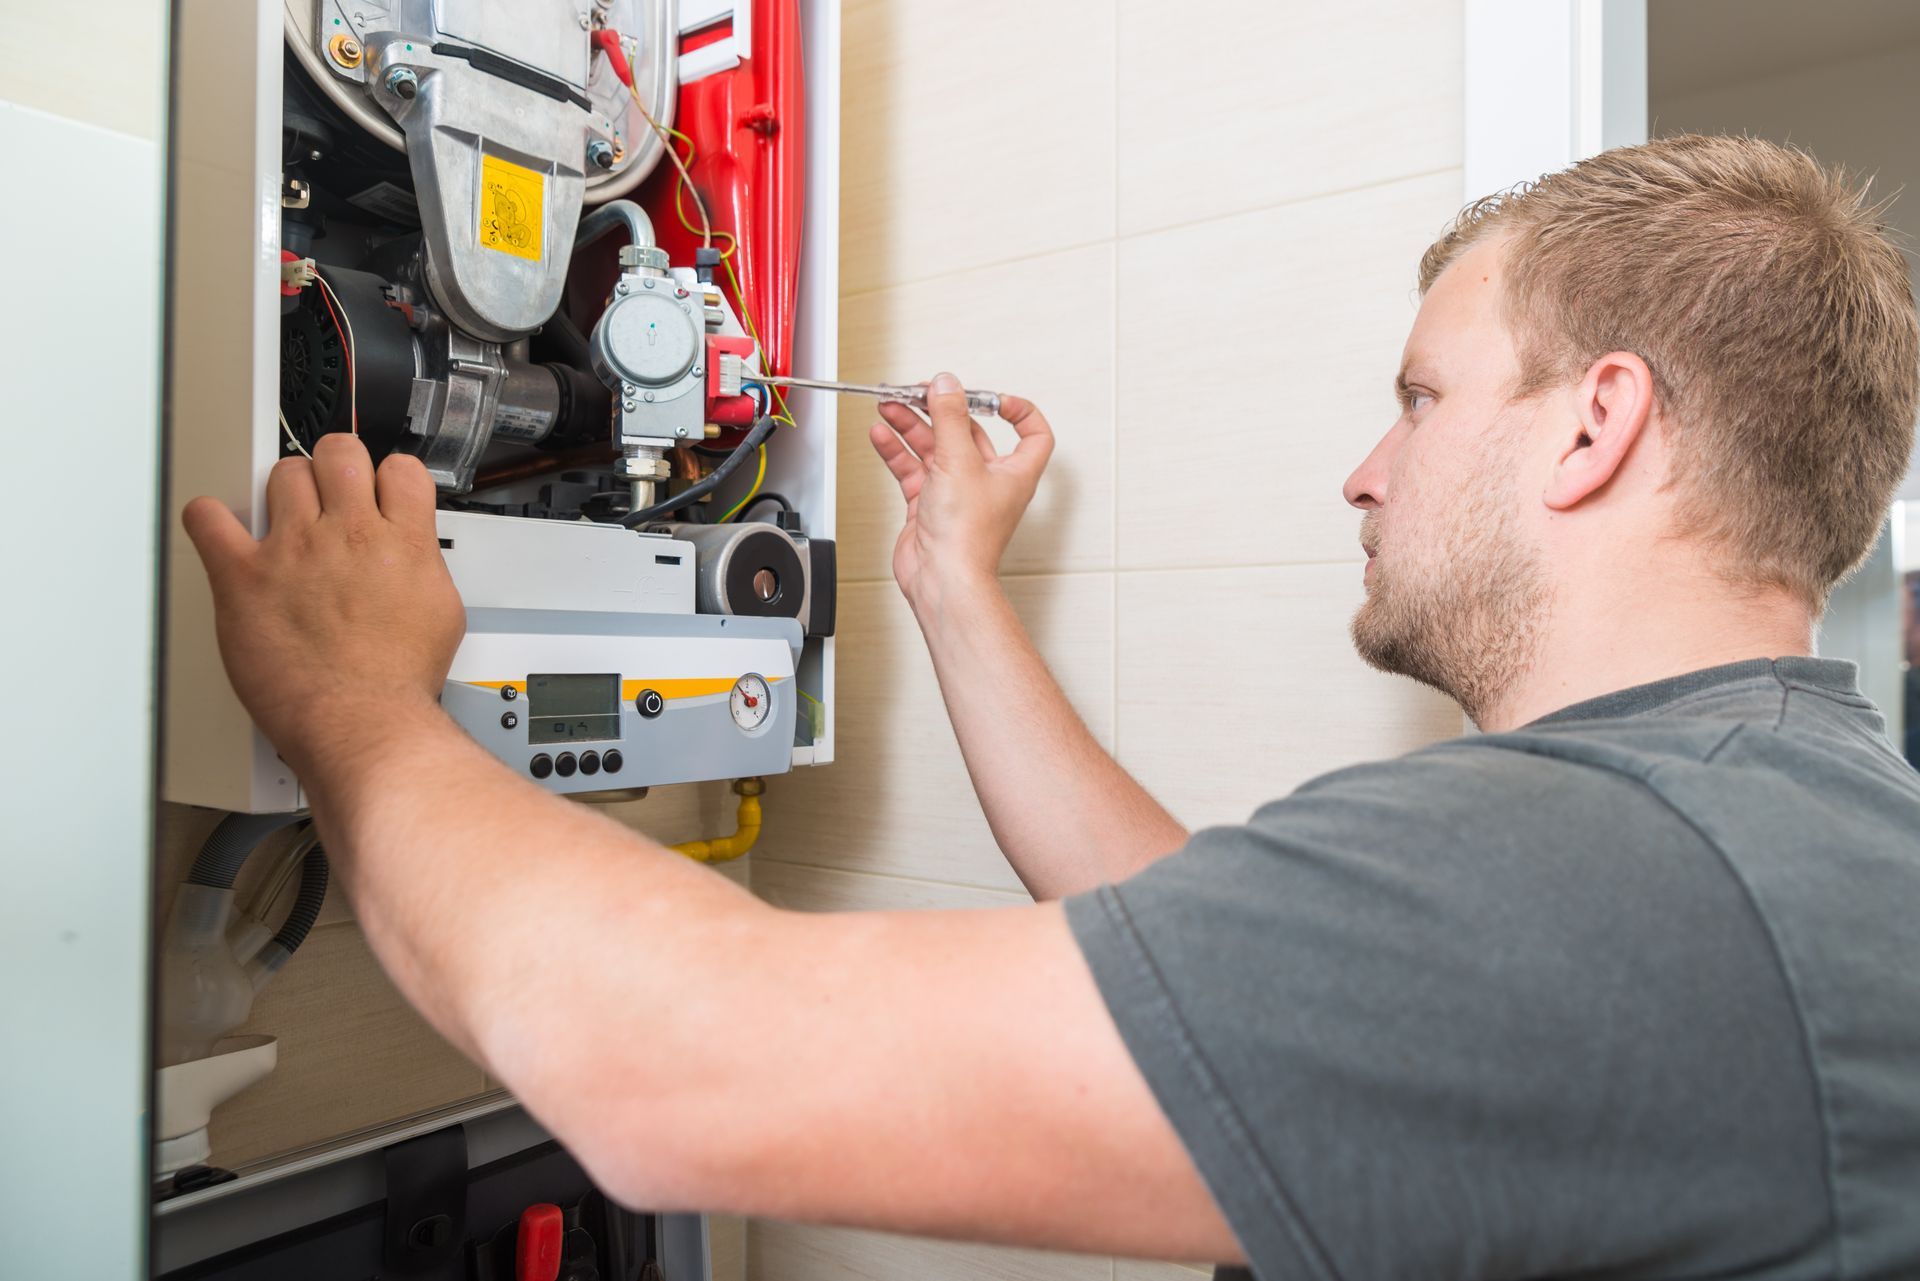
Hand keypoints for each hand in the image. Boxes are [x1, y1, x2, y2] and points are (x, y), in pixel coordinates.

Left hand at [181, 434, 464, 776]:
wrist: (363, 721)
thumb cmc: (397, 682)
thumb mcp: (442, 614)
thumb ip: (422, 569)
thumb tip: (413, 559)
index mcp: (403, 543)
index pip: (400, 469)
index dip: (387, 476)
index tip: (377, 491)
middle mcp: (348, 535)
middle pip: (339, 454)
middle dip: (335, 466)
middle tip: (329, 492)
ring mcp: (294, 551)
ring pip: (283, 474)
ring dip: (286, 489)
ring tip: (286, 518)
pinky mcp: (244, 578)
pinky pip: (208, 520)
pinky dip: (209, 519)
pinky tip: (220, 531)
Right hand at [869, 372, 1053, 614]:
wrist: (942, 578)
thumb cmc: (966, 536)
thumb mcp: (960, 461)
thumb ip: (950, 417)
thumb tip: (947, 385)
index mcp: (1014, 472)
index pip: (1032, 434)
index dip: (1019, 412)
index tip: (994, 398)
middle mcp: (988, 481)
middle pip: (968, 434)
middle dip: (941, 410)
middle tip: (918, 392)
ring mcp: (957, 494)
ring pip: (935, 448)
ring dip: (912, 426)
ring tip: (890, 405)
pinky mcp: (929, 506)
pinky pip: (913, 470)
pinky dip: (897, 451)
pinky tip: (882, 435)